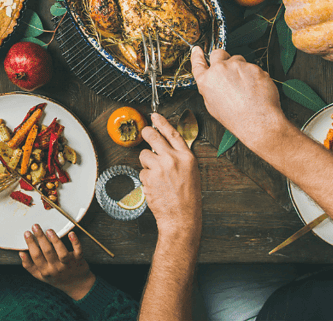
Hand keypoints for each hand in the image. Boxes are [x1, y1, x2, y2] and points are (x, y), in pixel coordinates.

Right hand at [21, 225, 95, 300]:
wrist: (77, 285)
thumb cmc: (57, 278)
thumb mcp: (40, 276)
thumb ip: (29, 266)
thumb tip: (21, 254)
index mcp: (45, 271)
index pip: (36, 256)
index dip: (31, 244)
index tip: (27, 233)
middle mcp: (56, 268)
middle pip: (47, 251)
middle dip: (40, 237)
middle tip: (35, 226)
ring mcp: (68, 264)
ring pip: (61, 252)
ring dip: (55, 240)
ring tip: (49, 230)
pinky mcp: (78, 259)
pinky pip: (78, 250)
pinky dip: (75, 242)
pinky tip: (71, 233)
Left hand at [138, 114, 199, 239]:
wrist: (181, 217)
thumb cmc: (187, 197)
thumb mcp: (191, 172)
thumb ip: (179, 157)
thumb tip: (166, 146)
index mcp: (186, 157)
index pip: (172, 133)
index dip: (162, 122)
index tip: (154, 116)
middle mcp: (173, 159)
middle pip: (153, 136)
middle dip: (146, 133)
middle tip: (145, 133)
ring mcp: (160, 167)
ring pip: (144, 155)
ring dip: (146, 163)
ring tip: (156, 176)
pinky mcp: (149, 176)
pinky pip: (141, 171)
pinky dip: (145, 178)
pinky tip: (155, 186)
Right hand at [190, 47, 288, 153]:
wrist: (258, 121)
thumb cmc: (236, 118)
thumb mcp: (212, 106)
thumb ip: (210, 89)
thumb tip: (214, 83)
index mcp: (207, 81)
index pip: (198, 63)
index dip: (197, 55)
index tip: (198, 50)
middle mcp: (220, 70)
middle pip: (218, 53)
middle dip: (222, 59)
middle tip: (229, 70)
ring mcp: (237, 66)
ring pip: (238, 60)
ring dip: (240, 68)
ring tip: (245, 87)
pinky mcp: (253, 67)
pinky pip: (253, 67)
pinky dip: (254, 75)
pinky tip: (255, 89)